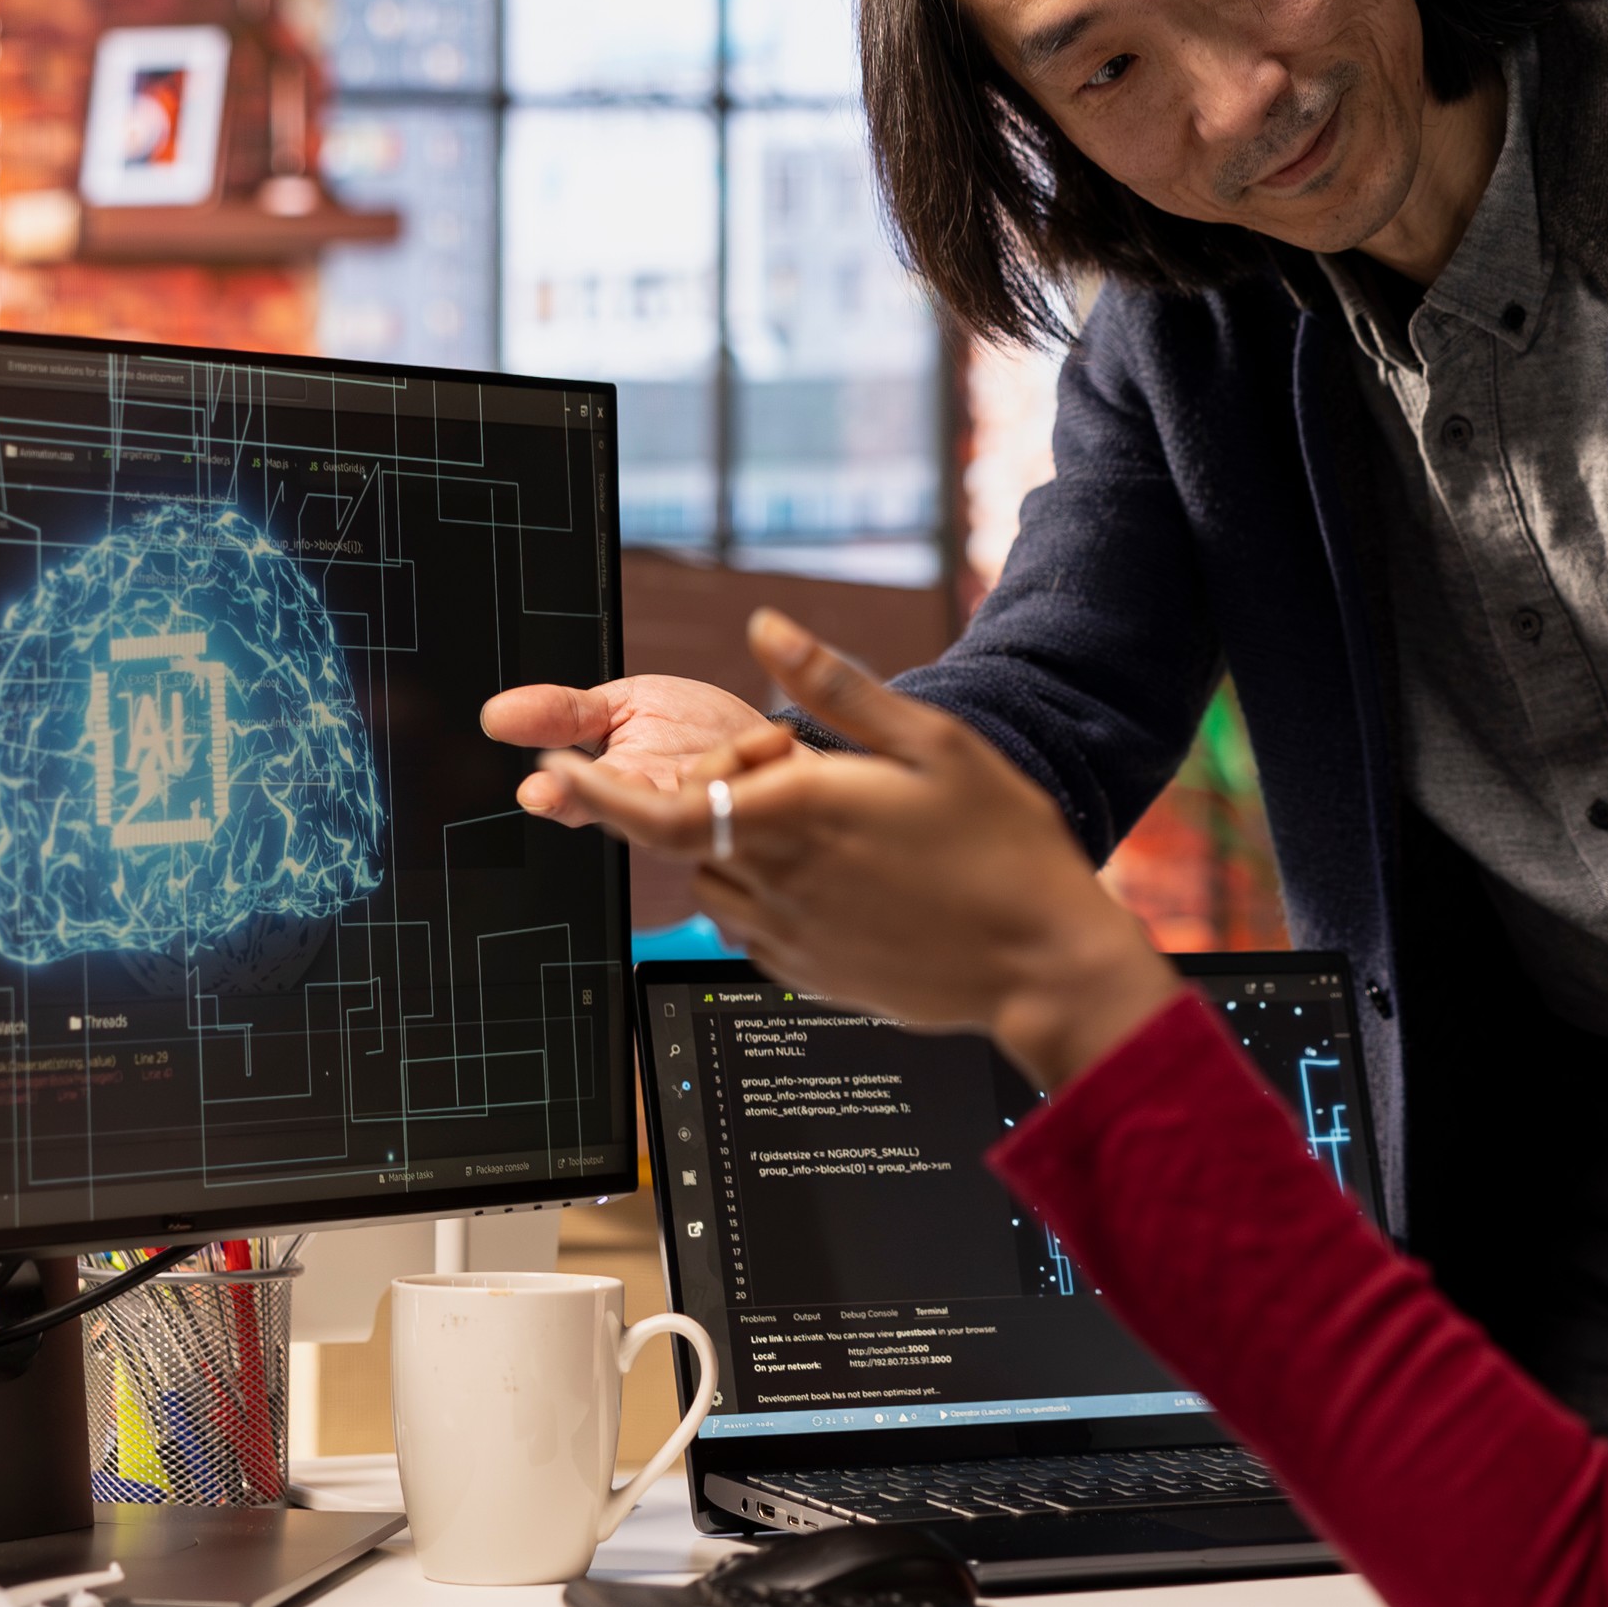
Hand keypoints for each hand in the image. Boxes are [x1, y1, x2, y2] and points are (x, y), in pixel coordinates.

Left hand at [537, 610, 1179, 1093]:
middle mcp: (779, 882)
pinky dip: (765, 894)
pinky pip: (751, 929)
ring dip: (734, 846)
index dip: (599, 792)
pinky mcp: (808, 976)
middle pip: (690, 838)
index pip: (661, 812)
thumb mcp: (933, 740)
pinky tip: (839, 876)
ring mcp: (791, 938)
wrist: (1043, 962)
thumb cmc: (1002, 845)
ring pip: (716, 882)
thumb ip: (836, 687)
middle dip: (707, 798)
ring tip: (825, 824)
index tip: (564, 765)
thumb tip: (766, 629)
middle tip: (799, 771)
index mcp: (799, 814)